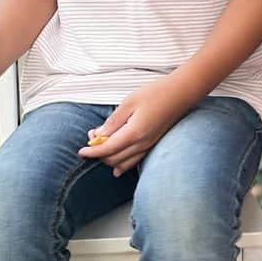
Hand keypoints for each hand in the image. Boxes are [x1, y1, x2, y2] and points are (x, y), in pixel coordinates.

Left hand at [77, 77, 193, 174]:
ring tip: (100, 148)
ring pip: (123, 163)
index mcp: (134, 133)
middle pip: (113, 159)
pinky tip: (116, 167)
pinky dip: (122, 164)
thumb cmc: (155, 93)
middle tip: (91, 139)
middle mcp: (141, 144)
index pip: (107, 150)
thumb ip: (113, 121)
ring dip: (109, 159)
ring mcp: (148, 146)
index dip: (92, 152)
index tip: (80, 151)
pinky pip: (134, 161)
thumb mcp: (129, 102)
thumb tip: (98, 135)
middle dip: (98, 154)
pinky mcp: (152, 145)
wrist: (181, 94)